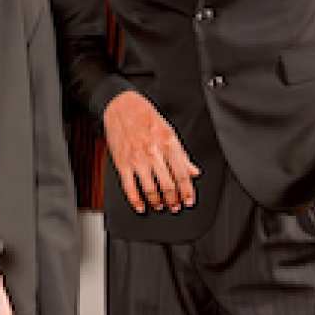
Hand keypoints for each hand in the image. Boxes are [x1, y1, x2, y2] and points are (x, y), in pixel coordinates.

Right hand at [101, 90, 200, 213]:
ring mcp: (137, 159)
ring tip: (161, 206)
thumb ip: (181, 154)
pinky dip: (135, 200)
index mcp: (168, 144)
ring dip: (157, 201)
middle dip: (174, 200)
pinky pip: (129, 187)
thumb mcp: (169, 131)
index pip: (182, 174)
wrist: (121, 107)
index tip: (189, 200)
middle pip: (168, 184)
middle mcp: (153, 152)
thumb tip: (193, 171)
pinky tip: (140, 206)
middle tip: (176, 206)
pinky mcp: (122, 163)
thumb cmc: (145, 117)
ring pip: (150, 188)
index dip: (187, 191)